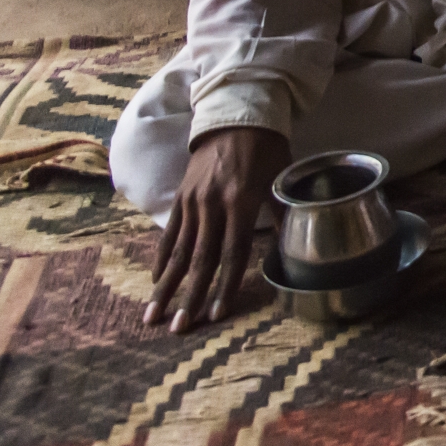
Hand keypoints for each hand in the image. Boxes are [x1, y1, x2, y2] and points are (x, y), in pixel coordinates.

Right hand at [145, 126, 290, 331]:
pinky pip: (168, 234)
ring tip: (153, 316)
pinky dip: (161, 260)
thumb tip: (292, 247)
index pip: (233, 253)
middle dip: (189, 297)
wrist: (235, 117)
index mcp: (240, 201)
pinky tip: (155, 283)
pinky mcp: (180, 198)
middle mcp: (212, 204)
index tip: (215, 315)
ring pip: (177, 252)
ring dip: (166, 287)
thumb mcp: (280, 179)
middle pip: (200, 260)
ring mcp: (192, 202)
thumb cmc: (267, 150)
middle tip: (178, 328)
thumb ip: (283, 215)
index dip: (225, 286)